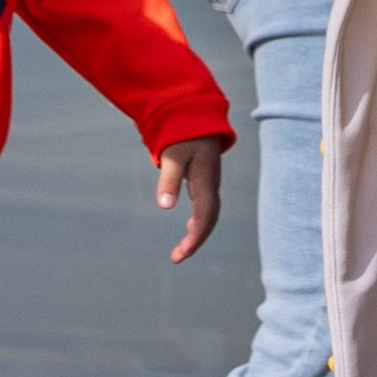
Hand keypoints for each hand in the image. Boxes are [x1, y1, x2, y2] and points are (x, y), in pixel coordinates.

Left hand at [154, 133, 229, 263]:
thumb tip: (164, 207)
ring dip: (196, 234)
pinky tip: (189, 228)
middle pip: (209, 220)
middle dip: (195, 241)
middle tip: (177, 258)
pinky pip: (205, 208)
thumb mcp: (172, 156)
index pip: (204, 215)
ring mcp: (210, 185)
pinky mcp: (205, 183)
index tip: (183, 253)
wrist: (198, 118)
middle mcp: (211, 186)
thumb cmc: (183, 135)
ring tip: (181, 251)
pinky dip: (198, 222)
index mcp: (206, 181)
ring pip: (208, 216)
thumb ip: (169, 181)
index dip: (195, 237)